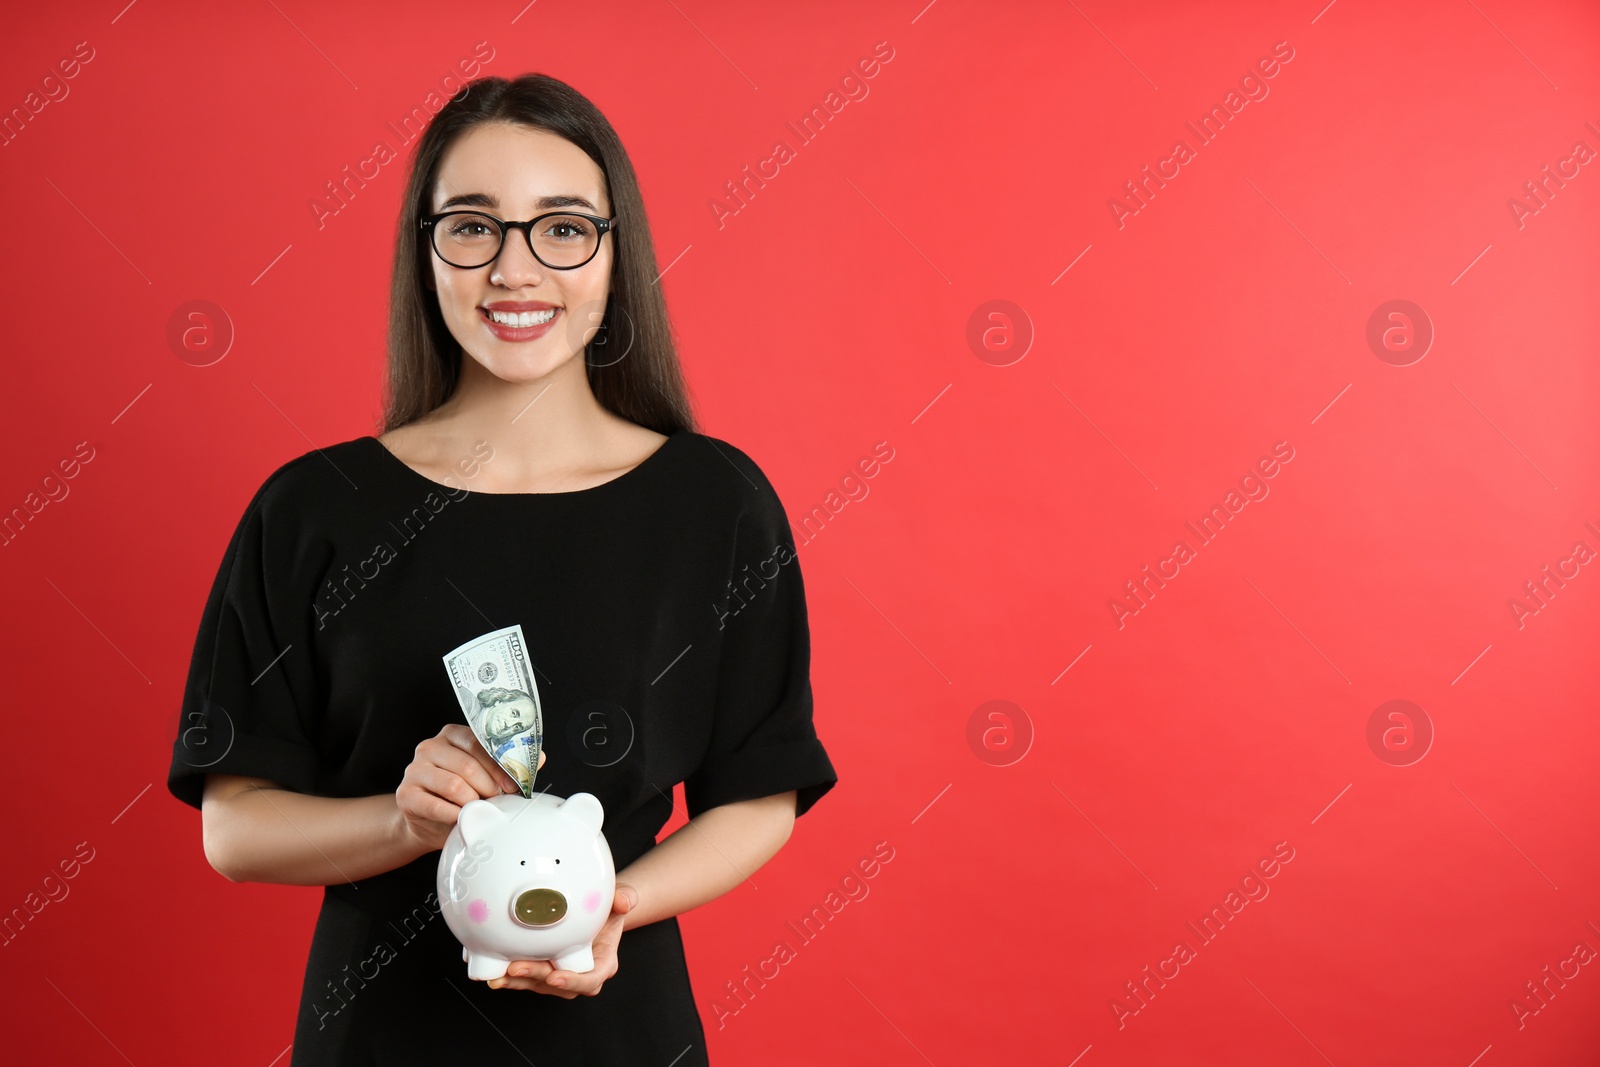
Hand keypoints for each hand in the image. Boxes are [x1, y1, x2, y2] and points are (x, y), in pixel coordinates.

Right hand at [395, 724, 545, 852]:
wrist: (429, 822)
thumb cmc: (461, 796)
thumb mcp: (486, 778)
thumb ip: (508, 766)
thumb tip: (539, 758)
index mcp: (453, 735)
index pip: (479, 742)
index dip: (500, 765)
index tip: (514, 783)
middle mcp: (430, 747)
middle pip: (467, 765)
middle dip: (488, 787)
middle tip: (496, 801)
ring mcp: (414, 769)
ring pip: (454, 785)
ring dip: (472, 803)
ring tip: (477, 810)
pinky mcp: (405, 794)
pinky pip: (436, 806)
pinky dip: (454, 816)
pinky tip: (460, 819)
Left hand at [487, 883, 637, 997]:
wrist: (594, 913)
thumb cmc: (607, 909)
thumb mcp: (619, 899)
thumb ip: (625, 897)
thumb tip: (625, 901)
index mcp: (602, 964)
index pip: (589, 980)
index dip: (573, 982)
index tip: (555, 977)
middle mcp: (579, 976)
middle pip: (557, 985)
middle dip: (535, 977)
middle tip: (516, 967)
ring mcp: (559, 975)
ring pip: (537, 985)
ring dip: (517, 981)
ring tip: (498, 973)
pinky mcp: (542, 972)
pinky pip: (525, 979)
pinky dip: (508, 977)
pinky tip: (493, 971)